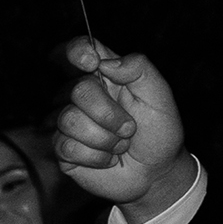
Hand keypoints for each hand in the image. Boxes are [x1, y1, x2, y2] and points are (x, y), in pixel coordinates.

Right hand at [53, 38, 187, 206]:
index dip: (77, 51)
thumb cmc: (158, 132)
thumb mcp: (160, 96)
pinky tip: (107, 158)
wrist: (155, 173)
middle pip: (77, 90)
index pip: (77, 50)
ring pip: (70, 121)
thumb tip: (106, 62)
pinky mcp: (62, 149)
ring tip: (120, 144)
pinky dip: (95, 156)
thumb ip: (139, 69)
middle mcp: (82, 95)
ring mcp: (69, 122)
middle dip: (108, 113)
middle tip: (129, 128)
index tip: (91, 63)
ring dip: (105, 138)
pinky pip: (67, 146)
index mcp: (104, 75)